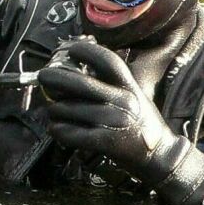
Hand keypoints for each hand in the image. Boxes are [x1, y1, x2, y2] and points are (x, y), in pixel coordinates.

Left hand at [36, 38, 178, 175]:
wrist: (160, 155)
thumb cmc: (140, 122)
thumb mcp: (133, 96)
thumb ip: (111, 83)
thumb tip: (76, 70)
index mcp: (129, 86)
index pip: (107, 60)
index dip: (86, 51)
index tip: (70, 49)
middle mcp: (122, 100)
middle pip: (79, 83)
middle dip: (54, 77)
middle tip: (43, 76)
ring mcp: (113, 121)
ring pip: (67, 109)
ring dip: (54, 111)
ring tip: (54, 113)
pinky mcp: (105, 141)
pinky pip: (69, 132)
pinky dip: (58, 130)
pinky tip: (57, 129)